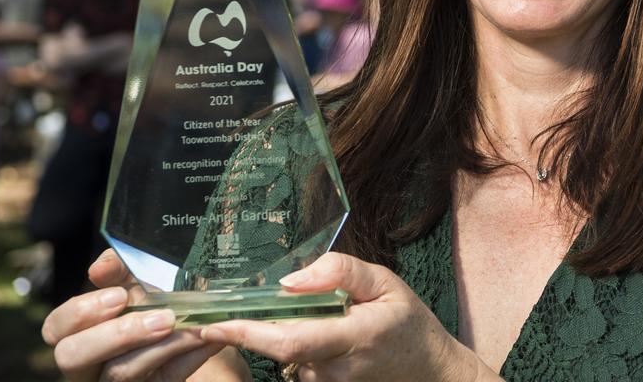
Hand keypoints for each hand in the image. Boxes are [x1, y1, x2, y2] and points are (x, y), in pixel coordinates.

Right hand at [41, 249, 229, 380]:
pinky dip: (188, 356)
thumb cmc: (158, 305)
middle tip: (161, 317)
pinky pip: (164, 379)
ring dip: (161, 346)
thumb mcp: (139, 283)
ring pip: (120, 373)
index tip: (119, 296)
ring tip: (192, 326)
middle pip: (73, 358)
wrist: (200, 329)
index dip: (78, 313)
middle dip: (116, 334)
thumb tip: (99, 268)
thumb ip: (119, 269)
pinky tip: (206, 338)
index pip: (54, 329)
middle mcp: (89, 365)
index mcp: (80, 333)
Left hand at [200, 252, 497, 380]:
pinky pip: (297, 365)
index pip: (290, 340)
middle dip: (245, 331)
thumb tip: (290, 280)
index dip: (248, 333)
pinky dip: (292, 344)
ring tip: (292, 315)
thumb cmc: (408, 323)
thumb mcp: (385, 282)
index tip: (213, 322)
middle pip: (278, 350)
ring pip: (286, 356)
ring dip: (275, 333)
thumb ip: (340, 273)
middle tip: (215, 312)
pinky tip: (307, 331)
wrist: (429, 371)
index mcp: (354, 337)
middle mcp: (337, 369)